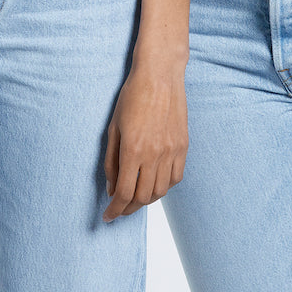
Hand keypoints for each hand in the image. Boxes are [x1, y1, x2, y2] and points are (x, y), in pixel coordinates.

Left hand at [102, 58, 187, 220]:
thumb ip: (111, 160)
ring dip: (146, 199)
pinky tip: (155, 181)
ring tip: (136, 196)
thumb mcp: (113, 127)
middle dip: (128, 208)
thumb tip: (112, 188)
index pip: (124, 193)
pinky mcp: (183, 146)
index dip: (115, 210)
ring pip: (161, 191)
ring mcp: (171, 151)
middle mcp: (154, 154)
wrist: (160, 74)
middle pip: (142, 197)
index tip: (108, 216)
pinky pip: (176, 177)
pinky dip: (164, 186)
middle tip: (120, 208)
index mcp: (133, 149)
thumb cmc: (133, 96)